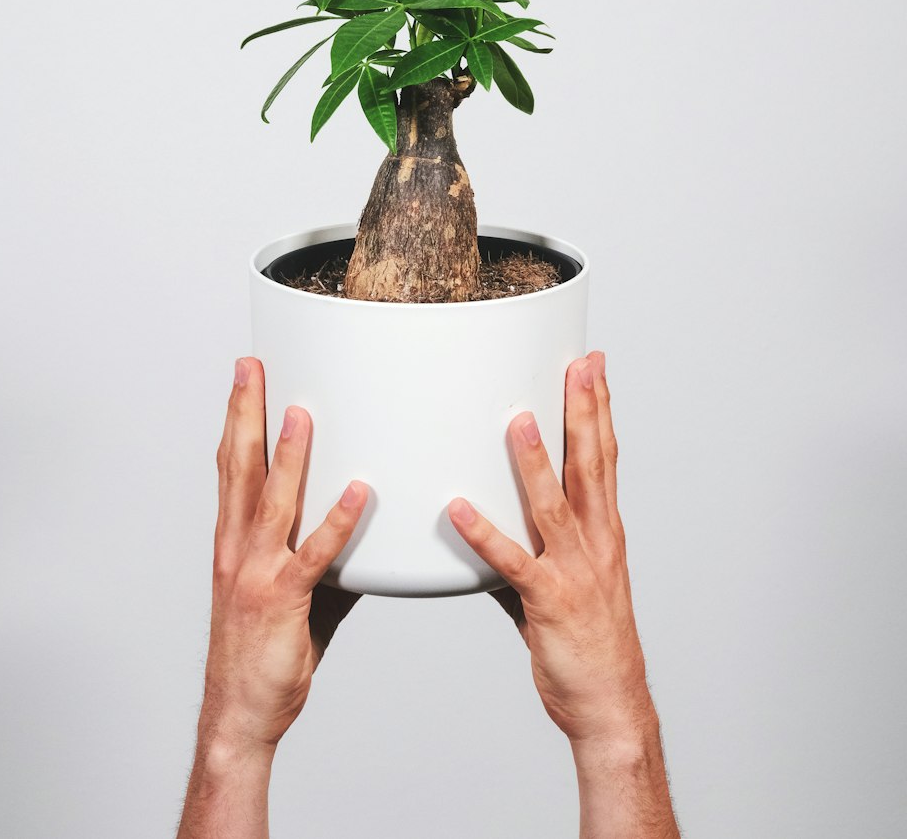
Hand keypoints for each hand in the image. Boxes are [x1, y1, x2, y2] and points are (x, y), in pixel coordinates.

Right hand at [177, 358, 367, 838]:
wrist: (239, 714)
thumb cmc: (260, 654)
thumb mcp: (286, 591)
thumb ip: (320, 553)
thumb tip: (356, 524)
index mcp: (233, 542)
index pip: (232, 467)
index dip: (236, 420)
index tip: (244, 380)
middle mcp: (238, 549)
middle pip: (240, 468)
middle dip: (246, 413)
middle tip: (252, 367)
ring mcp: (257, 571)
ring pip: (273, 501)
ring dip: (288, 454)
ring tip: (301, 411)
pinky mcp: (284, 598)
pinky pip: (315, 553)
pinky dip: (336, 520)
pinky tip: (356, 491)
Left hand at [448, 352, 678, 836]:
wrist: (611, 704)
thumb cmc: (590, 643)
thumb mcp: (573, 578)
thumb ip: (535, 541)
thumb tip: (495, 514)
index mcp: (605, 532)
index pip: (604, 457)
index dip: (599, 408)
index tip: (592, 366)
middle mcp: (596, 543)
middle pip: (590, 465)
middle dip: (584, 410)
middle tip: (579, 364)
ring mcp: (574, 571)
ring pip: (553, 504)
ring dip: (533, 461)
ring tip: (515, 419)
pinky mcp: (548, 601)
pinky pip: (511, 563)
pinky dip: (484, 534)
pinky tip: (458, 510)